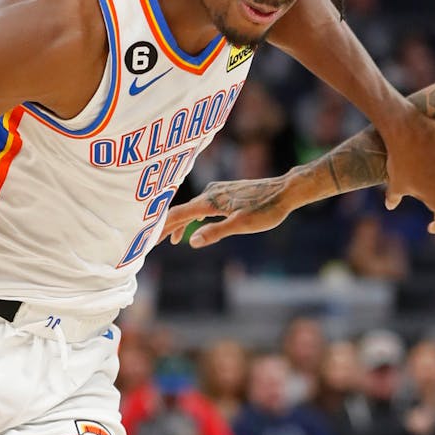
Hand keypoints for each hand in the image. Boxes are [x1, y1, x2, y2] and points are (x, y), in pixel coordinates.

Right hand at [163, 174, 292, 247]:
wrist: (286, 191)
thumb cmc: (266, 209)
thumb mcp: (241, 225)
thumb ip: (215, 232)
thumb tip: (192, 241)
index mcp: (210, 201)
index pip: (178, 215)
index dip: (161, 228)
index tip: (148, 240)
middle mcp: (210, 193)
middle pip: (181, 211)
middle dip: (166, 227)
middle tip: (152, 243)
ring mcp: (218, 191)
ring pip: (192, 208)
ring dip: (180, 223)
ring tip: (170, 239)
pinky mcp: (226, 192)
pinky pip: (202, 206)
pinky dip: (193, 217)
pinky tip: (195, 225)